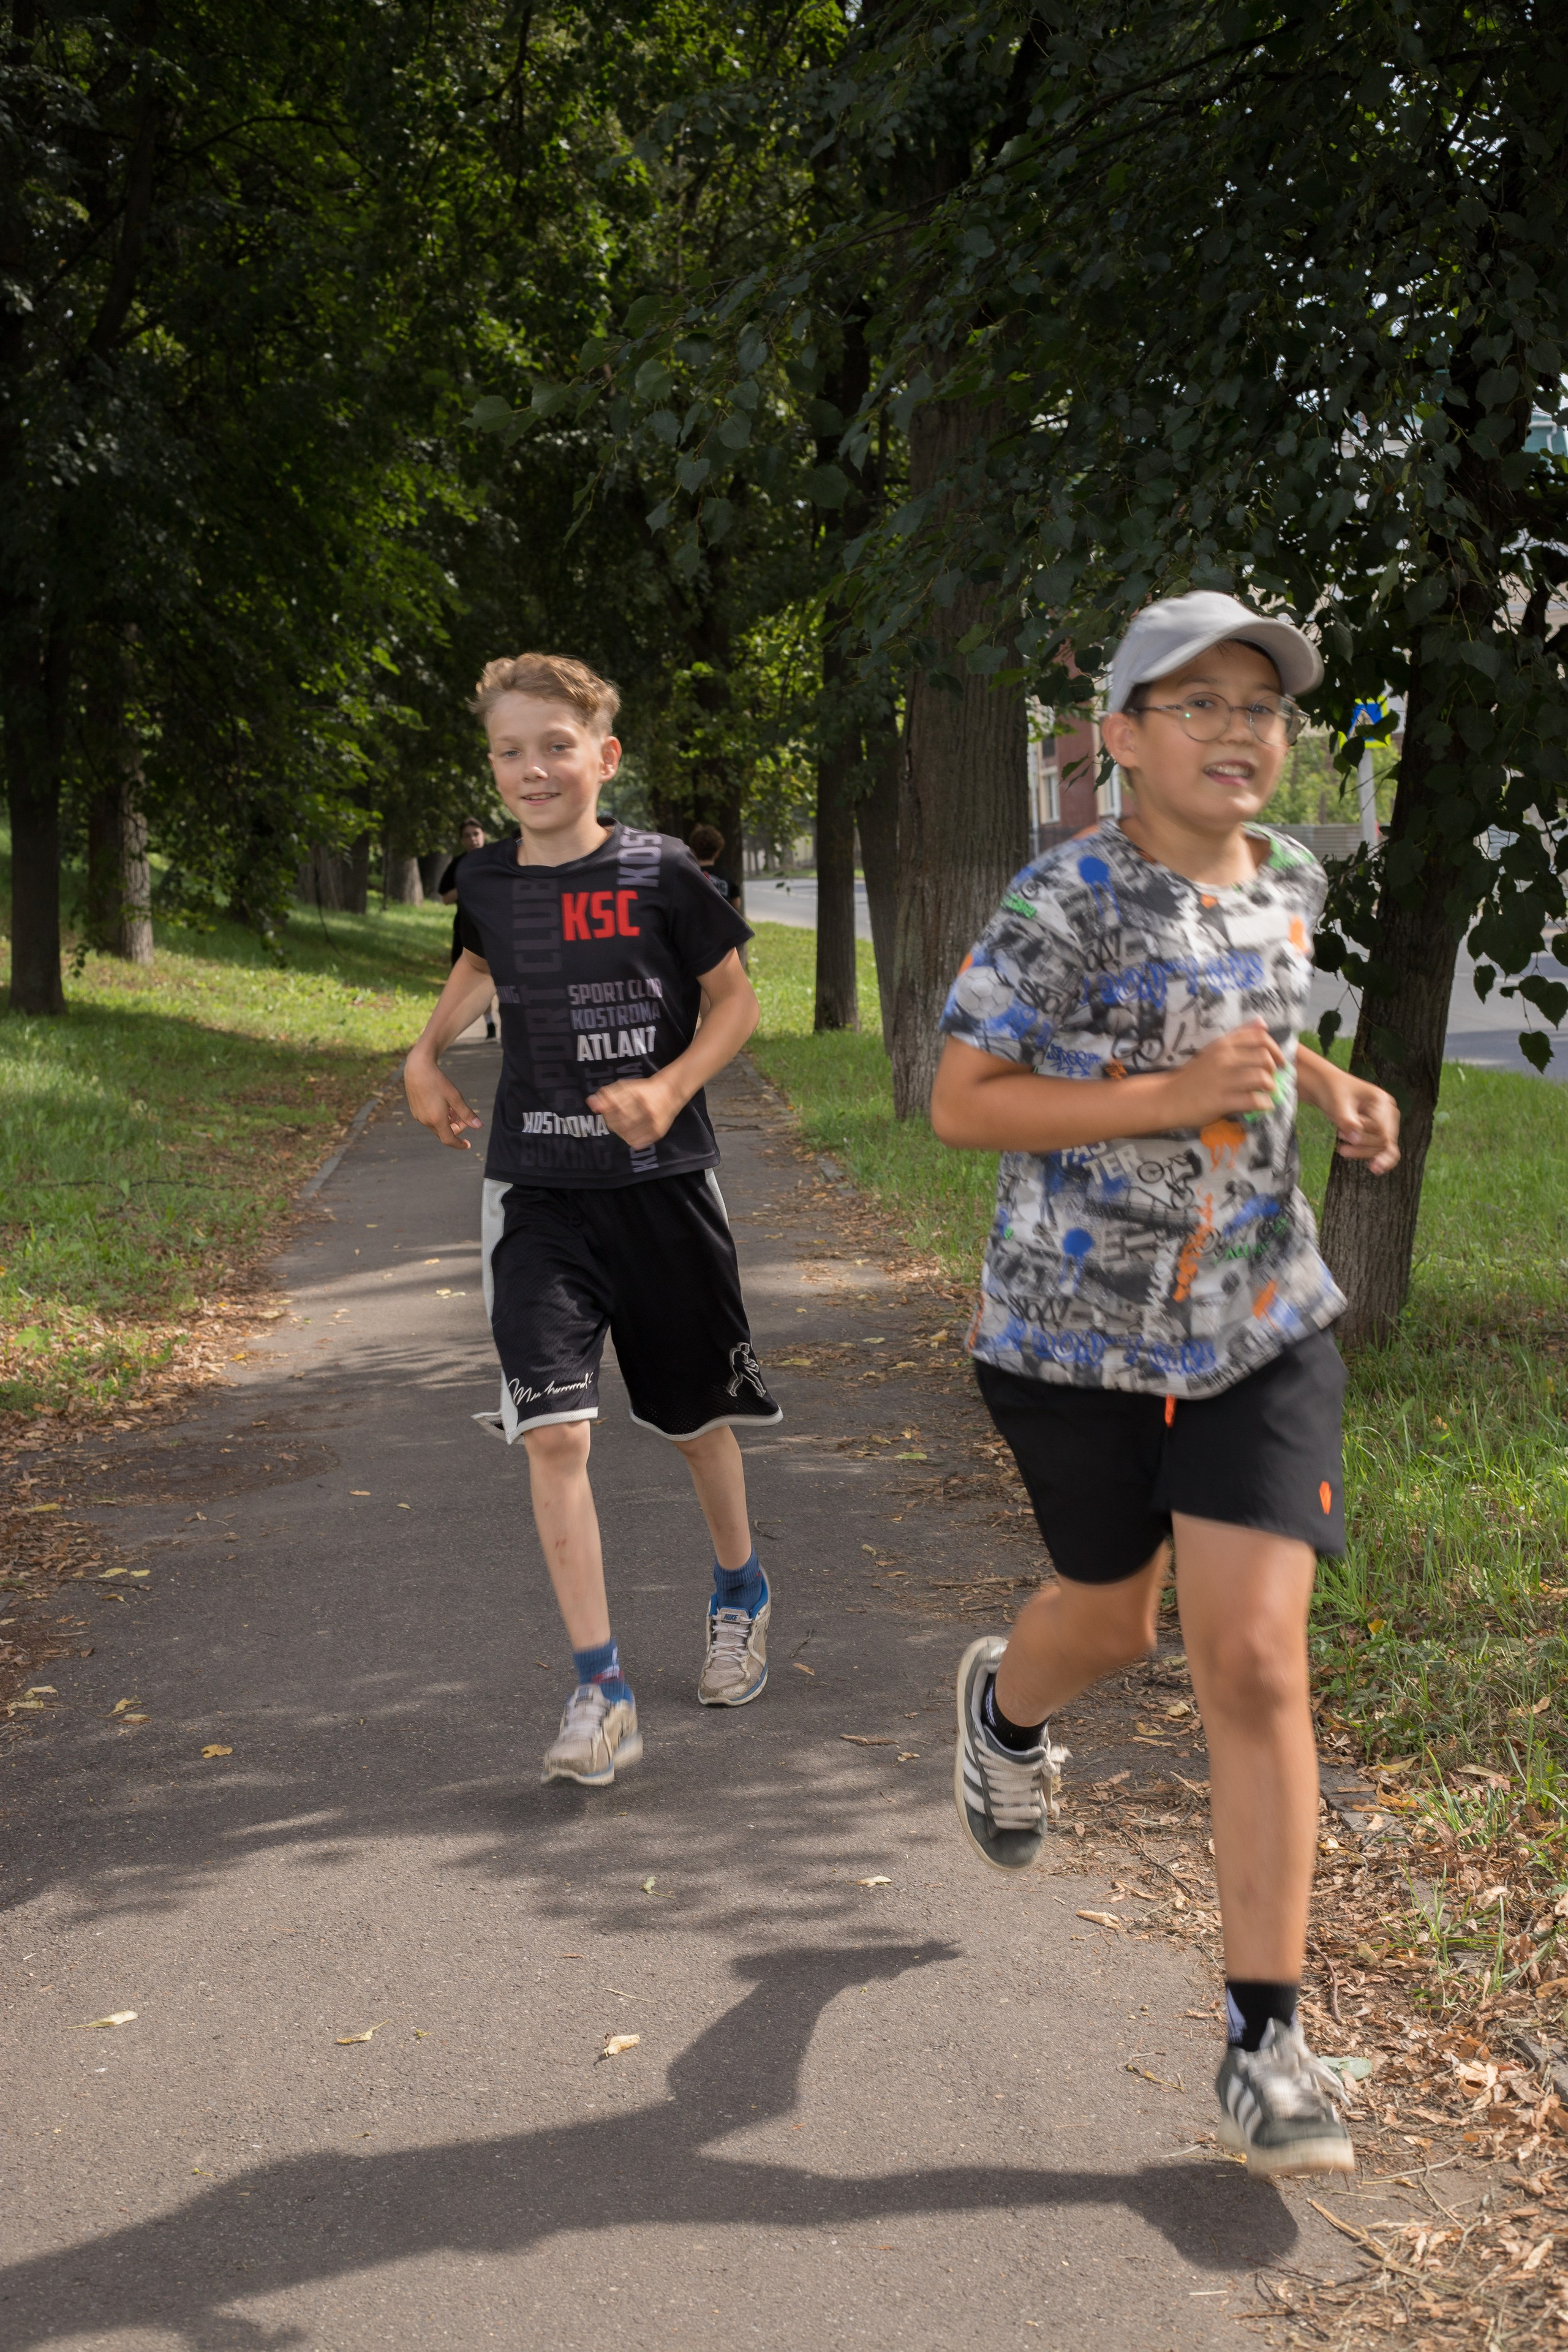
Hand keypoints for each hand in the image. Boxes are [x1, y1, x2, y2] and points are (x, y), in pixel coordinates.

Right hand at [403, 1055, 481, 1149]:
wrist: (418, 1069)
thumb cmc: (438, 1081)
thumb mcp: (455, 1097)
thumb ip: (466, 1114)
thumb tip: (479, 1126)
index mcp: (436, 1119)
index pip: (449, 1140)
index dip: (459, 1144)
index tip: (468, 1145)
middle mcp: (425, 1121)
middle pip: (443, 1133)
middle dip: (456, 1128)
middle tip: (463, 1117)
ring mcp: (418, 1116)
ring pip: (436, 1126)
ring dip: (447, 1122)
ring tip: (453, 1109)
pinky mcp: (415, 1111)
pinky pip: (429, 1120)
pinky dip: (438, 1117)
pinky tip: (442, 1105)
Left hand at [586, 1073, 681, 1149]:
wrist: (669, 1093)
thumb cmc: (643, 1090)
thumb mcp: (625, 1087)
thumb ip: (607, 1094)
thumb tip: (591, 1102)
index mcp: (637, 1094)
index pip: (613, 1109)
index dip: (606, 1112)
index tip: (606, 1110)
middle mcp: (647, 1108)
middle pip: (619, 1123)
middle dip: (611, 1122)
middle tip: (613, 1119)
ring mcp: (654, 1122)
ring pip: (626, 1135)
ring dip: (619, 1132)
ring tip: (621, 1125)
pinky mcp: (658, 1132)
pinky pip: (637, 1143)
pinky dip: (629, 1139)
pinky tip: (630, 1132)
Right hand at [1163, 1019, 1284, 1127]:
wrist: (1168, 1098)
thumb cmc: (1194, 1075)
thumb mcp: (1214, 1050)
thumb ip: (1239, 1036)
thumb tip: (1263, 1022)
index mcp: (1223, 1044)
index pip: (1260, 1038)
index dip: (1276, 1049)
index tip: (1278, 1062)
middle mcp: (1224, 1059)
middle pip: (1265, 1058)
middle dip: (1274, 1070)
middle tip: (1271, 1079)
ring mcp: (1222, 1080)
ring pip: (1262, 1078)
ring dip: (1270, 1087)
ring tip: (1266, 1092)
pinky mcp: (1221, 1101)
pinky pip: (1253, 1101)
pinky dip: (1264, 1104)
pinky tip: (1262, 1105)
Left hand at [1324, 1073, 1400, 1173]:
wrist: (1327, 1088)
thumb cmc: (1332, 1092)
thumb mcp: (1337, 1105)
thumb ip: (1347, 1121)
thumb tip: (1356, 1139)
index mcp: (1382, 1100)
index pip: (1381, 1129)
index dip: (1363, 1138)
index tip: (1342, 1135)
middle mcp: (1389, 1111)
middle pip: (1384, 1140)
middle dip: (1362, 1147)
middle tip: (1341, 1147)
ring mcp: (1386, 1122)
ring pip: (1383, 1147)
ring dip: (1363, 1152)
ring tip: (1342, 1149)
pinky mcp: (1380, 1131)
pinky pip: (1386, 1149)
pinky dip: (1380, 1158)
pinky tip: (1375, 1169)